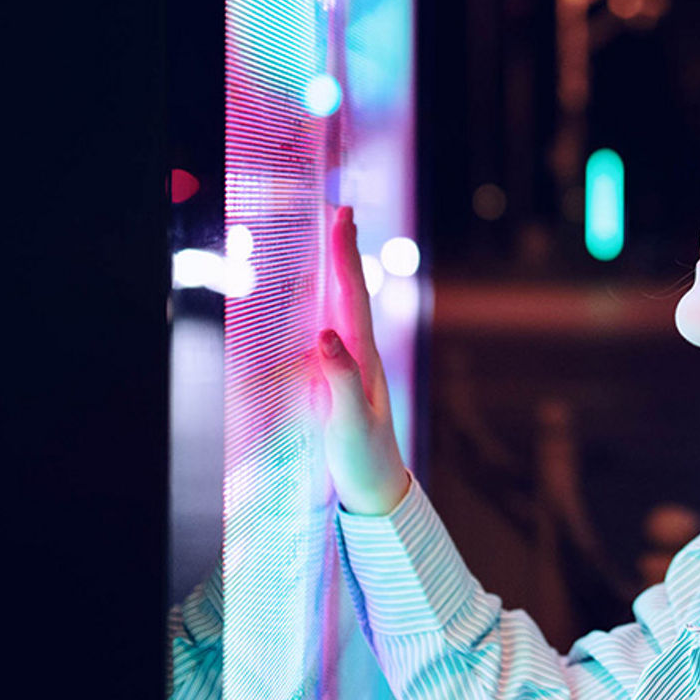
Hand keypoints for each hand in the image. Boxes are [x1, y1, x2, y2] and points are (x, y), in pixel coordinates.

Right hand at [312, 204, 412, 515]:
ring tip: (335, 238)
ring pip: (345, 308)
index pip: (352, 297)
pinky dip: (327, 304)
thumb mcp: (348, 421)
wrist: (377, 489)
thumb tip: (324, 335)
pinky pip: (334, 330)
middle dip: (345, 250)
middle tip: (341, 209)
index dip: (345, 256)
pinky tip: (322, 301)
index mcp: (365, 358)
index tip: (341, 216)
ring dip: (339, 271)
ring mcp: (354, 366)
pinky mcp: (343, 381)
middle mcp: (362, 355)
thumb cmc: (363, 458)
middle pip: (351, 292)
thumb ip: (338, 378)